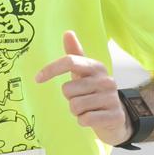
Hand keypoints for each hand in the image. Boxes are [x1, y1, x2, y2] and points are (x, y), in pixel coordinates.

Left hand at [35, 30, 130, 145]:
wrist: (116, 118)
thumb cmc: (94, 93)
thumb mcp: (84, 73)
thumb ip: (75, 54)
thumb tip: (68, 32)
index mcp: (96, 67)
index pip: (70, 61)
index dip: (51, 69)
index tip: (38, 79)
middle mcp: (106, 80)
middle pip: (68, 89)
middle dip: (69, 98)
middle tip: (81, 100)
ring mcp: (112, 98)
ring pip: (75, 106)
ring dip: (76, 112)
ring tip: (87, 109)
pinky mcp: (115, 115)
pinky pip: (85, 119)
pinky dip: (84, 121)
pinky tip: (92, 118)